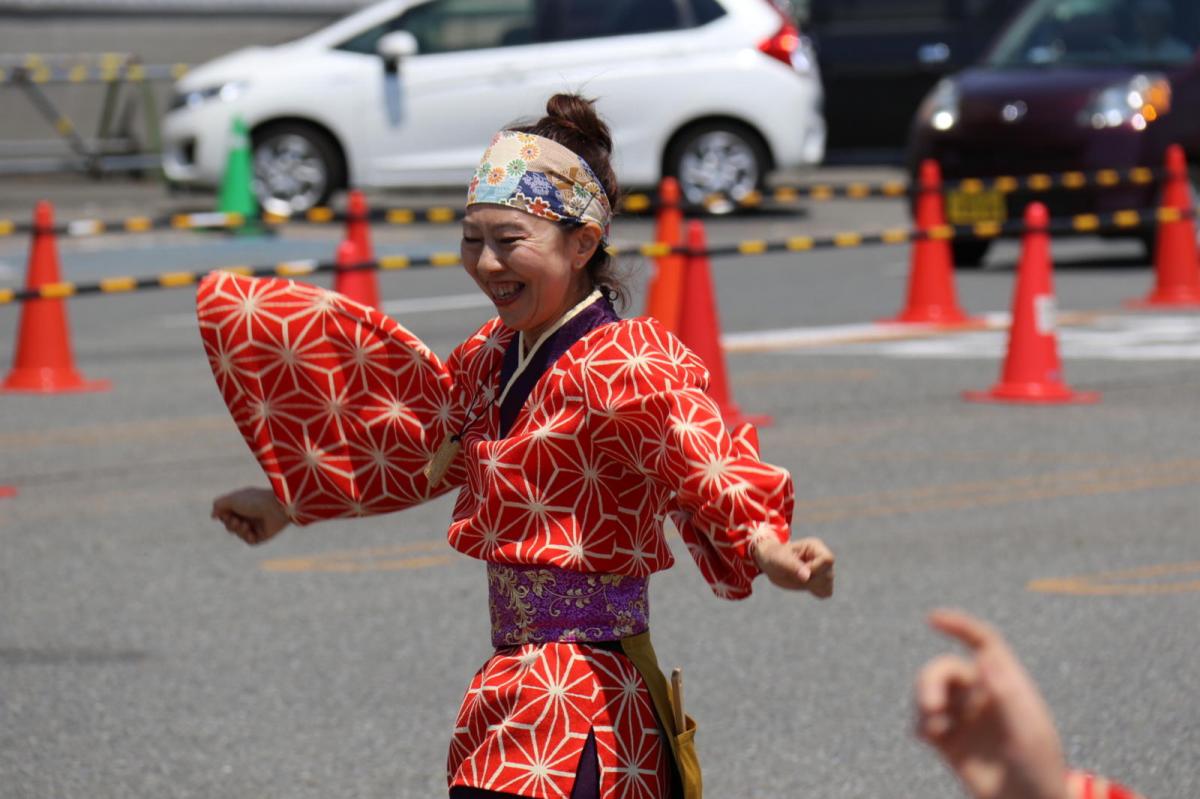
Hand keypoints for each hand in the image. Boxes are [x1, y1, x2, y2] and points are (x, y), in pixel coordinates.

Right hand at [211, 486, 289, 545]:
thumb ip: (219, 505)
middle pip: (230, 525)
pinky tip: (251, 532)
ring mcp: (257, 524)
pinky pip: (250, 541)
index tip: (226, 513)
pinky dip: (248, 537)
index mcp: (243, 503)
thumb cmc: (255, 501)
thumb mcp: (232, 499)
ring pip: (239, 534)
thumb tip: (213, 516)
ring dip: (238, 531)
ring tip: (245, 525)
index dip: (223, 516)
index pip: (226, 513)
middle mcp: (250, 513)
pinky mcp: (264, 535)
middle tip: (236, 521)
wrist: (276, 507)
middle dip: (230, 524)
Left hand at [753, 536, 833, 596]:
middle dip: (810, 580)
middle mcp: (823, 556)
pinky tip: (803, 584)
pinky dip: (814, 592)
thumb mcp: (779, 560)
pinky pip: (825, 592)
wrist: (771, 563)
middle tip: (794, 575)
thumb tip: (807, 576)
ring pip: (827, 585)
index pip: (827, 560)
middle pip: (828, 575)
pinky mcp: (822, 580)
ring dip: (811, 586)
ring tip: (797, 578)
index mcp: (815, 546)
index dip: (814, 569)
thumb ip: (793, 566)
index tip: (799, 571)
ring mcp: (825, 569)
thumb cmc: (775, 557)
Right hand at [915, 610, 1067, 798]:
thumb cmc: (1039, 771)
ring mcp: (964, 718)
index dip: (960, 626)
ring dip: (923, 702)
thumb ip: (1006, 693)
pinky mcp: (949, 741)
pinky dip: (920, 724)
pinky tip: (927, 737)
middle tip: (930, 706)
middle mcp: (983, 695)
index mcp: (1007, 685)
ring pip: (929, 691)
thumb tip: (986, 657)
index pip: (984, 643)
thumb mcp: (1028, 733)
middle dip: (931, 681)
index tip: (932, 619)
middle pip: (946, 669)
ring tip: (931, 728)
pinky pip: (923, 721)